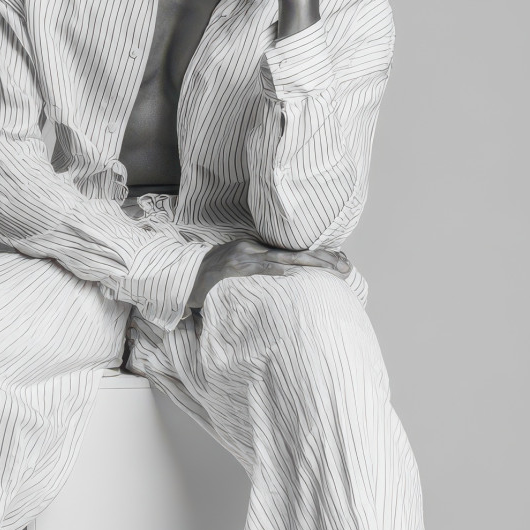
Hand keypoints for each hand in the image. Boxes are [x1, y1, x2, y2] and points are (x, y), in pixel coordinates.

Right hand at [187, 239, 351, 311]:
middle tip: (347, 267)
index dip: (319, 255)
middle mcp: (254, 247)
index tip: (342, 261)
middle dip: (323, 259)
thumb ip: (260, 272)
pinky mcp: (232, 267)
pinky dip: (275, 269)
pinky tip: (294, 272)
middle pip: (296, 252)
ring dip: (309, 263)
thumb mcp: (239, 270)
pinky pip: (258, 268)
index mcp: (258, 248)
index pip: (295, 251)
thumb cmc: (211, 278)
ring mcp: (243, 255)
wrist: (183, 275)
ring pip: (283, 258)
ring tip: (331, 268)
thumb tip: (285, 281)